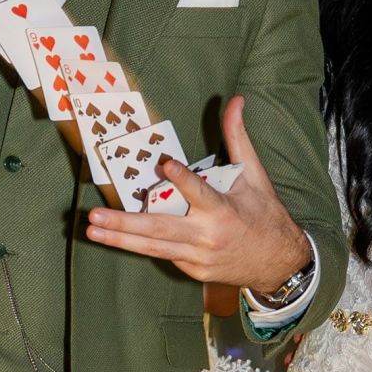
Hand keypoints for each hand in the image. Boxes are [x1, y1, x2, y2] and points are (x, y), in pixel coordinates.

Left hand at [83, 95, 312, 295]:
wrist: (279, 263)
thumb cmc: (265, 214)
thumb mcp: (254, 175)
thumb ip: (238, 138)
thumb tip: (237, 100)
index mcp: (224, 210)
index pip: (200, 192)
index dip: (183, 180)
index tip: (166, 166)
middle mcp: (208, 236)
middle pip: (160, 229)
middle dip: (124, 223)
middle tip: (94, 215)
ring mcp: (199, 258)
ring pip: (153, 248)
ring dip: (120, 240)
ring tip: (93, 231)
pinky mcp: (194, 271)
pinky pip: (165, 254)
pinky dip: (144, 245)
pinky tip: (118, 237)